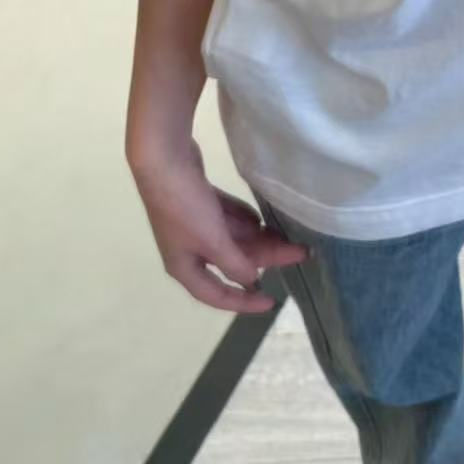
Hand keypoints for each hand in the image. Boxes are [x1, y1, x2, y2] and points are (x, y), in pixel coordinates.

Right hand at [129, 133, 308, 313]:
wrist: (164, 160)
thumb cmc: (184, 208)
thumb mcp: (212, 241)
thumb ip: (234, 263)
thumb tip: (250, 280)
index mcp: (184, 266)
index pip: (216, 295)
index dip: (243, 303)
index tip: (272, 303)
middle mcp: (189, 249)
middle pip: (232, 262)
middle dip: (265, 258)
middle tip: (299, 252)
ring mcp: (193, 224)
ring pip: (232, 238)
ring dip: (258, 238)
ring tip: (287, 234)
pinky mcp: (199, 202)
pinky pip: (228, 218)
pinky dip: (245, 220)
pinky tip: (262, 219)